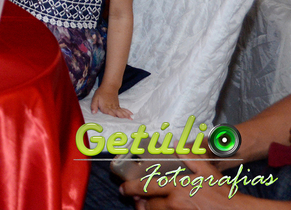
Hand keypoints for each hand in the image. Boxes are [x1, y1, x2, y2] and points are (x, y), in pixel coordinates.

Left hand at [90, 86, 131, 118]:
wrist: (109, 86)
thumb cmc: (101, 93)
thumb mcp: (95, 98)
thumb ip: (94, 106)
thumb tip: (93, 113)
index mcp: (105, 107)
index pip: (109, 113)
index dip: (112, 117)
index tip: (116, 122)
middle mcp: (111, 108)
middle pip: (117, 113)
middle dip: (121, 118)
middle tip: (126, 122)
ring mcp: (116, 106)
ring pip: (121, 112)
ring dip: (126, 116)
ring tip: (130, 119)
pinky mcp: (118, 105)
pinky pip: (123, 109)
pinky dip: (127, 112)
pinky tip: (131, 114)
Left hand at [120, 156, 236, 208]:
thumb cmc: (222, 192)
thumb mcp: (206, 169)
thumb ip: (189, 156)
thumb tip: (175, 143)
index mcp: (177, 187)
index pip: (146, 187)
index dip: (131, 188)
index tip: (123, 188)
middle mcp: (175, 204)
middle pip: (148, 205)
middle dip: (140, 202)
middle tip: (137, 198)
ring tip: (146, 205)